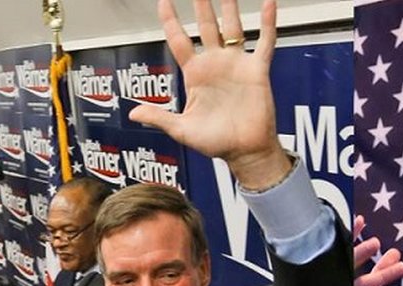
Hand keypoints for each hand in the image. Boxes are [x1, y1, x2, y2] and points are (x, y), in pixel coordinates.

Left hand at [129, 0, 289, 189]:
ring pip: (232, 28)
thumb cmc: (216, 143)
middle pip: (205, 26)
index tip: (164, 1)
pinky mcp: (257, 71)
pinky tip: (269, 4)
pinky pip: (264, 42)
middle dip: (201, 4)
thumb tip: (133, 113)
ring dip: (229, 7)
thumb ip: (160, 117)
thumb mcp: (182, 130)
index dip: (170, 20)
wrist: (245, 152)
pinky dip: (267, 23)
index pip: (179, 40)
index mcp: (195, 74)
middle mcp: (215, 64)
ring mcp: (237, 65)